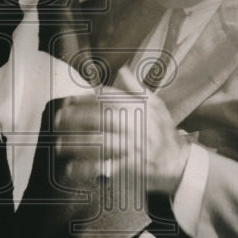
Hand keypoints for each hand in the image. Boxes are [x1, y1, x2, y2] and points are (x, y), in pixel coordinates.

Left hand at [53, 91, 190, 195]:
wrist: (181, 164)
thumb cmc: (165, 134)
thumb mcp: (157, 106)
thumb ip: (138, 88)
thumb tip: (123, 69)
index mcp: (141, 108)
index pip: (109, 98)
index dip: (86, 98)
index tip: (68, 100)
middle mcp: (136, 125)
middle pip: (100, 118)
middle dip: (76, 117)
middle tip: (57, 119)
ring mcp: (134, 147)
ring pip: (99, 142)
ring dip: (76, 143)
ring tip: (59, 144)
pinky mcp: (132, 168)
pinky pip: (105, 167)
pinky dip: (87, 169)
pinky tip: (71, 169)